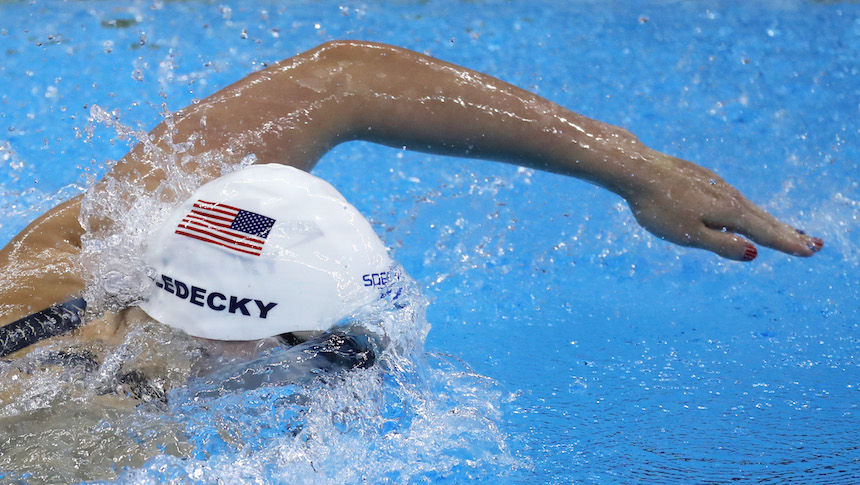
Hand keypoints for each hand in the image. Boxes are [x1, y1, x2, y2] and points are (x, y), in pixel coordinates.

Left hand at [624, 153, 822, 260]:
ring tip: (787, 232)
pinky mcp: (703, 179)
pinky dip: (750, 210)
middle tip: (814, 244)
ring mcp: (716, 185)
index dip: (788, 243)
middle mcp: (728, 196)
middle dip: (788, 233)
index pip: (764, 233)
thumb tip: (754, 253)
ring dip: (771, 222)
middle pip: (763, 219)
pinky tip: (747, 214)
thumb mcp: (689, 235)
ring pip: (749, 208)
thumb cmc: (658, 207)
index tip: (811, 251)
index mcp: (729, 212)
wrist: (636, 169)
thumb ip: (721, 244)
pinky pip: (734, 199)